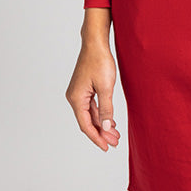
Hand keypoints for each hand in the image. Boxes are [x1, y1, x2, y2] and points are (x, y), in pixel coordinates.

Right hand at [65, 10, 120, 150]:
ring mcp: (79, 93)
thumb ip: (106, 108)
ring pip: (90, 115)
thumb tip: (106, 127)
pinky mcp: (84, 89)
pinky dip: (101, 115)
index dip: (97, 137)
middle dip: (101, 133)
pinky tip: (110, 121)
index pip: (86, 125)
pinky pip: (92, 107)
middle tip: (115, 142)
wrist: (96, 43)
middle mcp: (74, 97)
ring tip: (115, 135)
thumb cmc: (100, 61)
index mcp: (76, 98)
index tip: (107, 147)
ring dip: (102, 124)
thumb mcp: (106, 87)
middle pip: (87, 121)